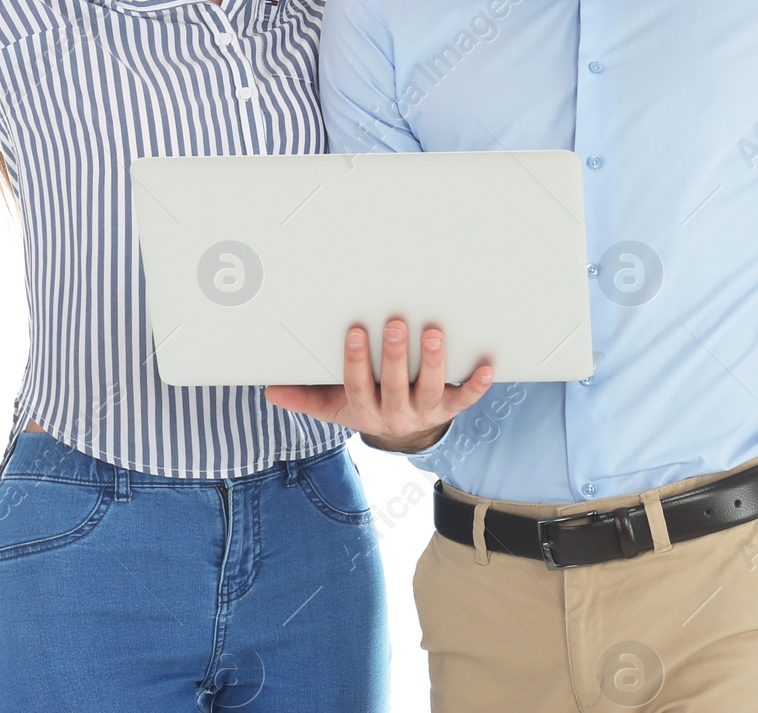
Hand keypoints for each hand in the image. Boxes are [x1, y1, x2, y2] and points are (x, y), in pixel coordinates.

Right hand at [263, 318, 493, 450]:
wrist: (403, 434)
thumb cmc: (366, 406)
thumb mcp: (334, 406)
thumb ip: (305, 397)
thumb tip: (270, 390)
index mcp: (365, 411)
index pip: (358, 386)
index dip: (356, 362)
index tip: (355, 332)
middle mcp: (395, 415)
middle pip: (395, 387)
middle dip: (394, 356)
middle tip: (394, 324)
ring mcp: (425, 413)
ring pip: (430, 390)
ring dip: (432, 363)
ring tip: (432, 334)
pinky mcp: (449, 408)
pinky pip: (465, 399)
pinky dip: (476, 385)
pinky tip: (486, 366)